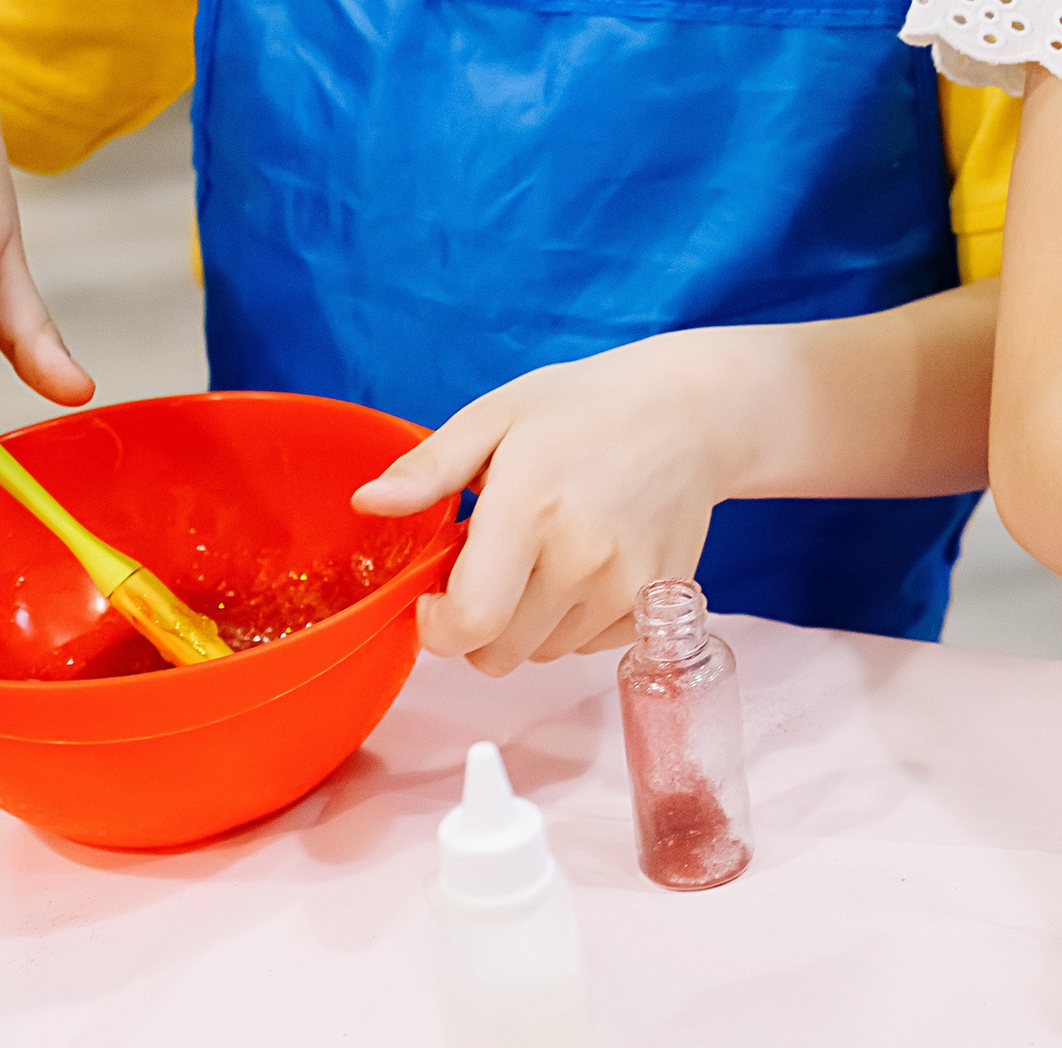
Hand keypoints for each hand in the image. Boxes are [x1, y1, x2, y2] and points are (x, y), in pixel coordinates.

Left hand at [351, 330, 743, 674]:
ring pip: (542, 652)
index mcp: (531, 507)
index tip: (433, 599)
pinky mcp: (658, 601)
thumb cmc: (590, 408)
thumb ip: (429, 468)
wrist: (694, 412)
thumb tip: (368, 503)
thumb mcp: (498, 416)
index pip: (470, 624)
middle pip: (498, 653)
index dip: (437, 628)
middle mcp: (582, 557)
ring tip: (544, 554)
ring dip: (527, 621)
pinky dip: (574, 621)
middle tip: (493, 563)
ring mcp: (626, 585)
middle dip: (477, 624)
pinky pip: (590, 646)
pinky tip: (584, 565)